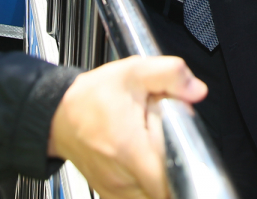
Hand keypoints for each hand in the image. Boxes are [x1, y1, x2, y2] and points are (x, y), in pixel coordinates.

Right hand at [50, 55, 207, 198]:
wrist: (60, 114)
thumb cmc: (93, 96)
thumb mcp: (134, 71)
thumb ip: (170, 75)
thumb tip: (196, 89)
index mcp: (130, 148)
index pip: (168, 181)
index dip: (184, 169)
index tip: (183, 150)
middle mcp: (122, 177)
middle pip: (165, 188)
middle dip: (174, 169)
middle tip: (166, 143)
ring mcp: (115, 190)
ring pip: (152, 195)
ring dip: (160, 178)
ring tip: (151, 151)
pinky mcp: (111, 195)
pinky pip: (139, 198)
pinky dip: (147, 185)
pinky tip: (142, 162)